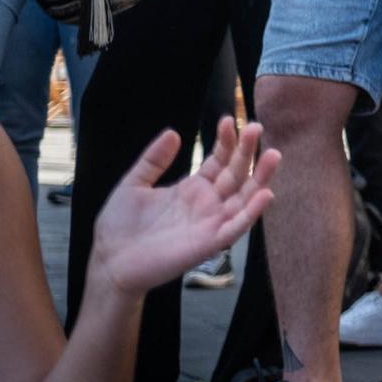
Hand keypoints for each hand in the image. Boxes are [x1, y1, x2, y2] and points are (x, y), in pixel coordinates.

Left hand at [88, 118, 275, 298]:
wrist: (109, 261)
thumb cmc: (120, 226)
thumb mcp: (133, 185)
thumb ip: (153, 160)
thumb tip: (173, 132)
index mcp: (192, 189)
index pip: (218, 161)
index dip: (226, 142)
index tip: (228, 120)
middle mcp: (208, 203)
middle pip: (236, 174)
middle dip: (247, 151)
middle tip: (255, 127)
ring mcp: (211, 222)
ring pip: (245, 197)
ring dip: (261, 177)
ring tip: (272, 154)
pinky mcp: (210, 243)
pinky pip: (237, 227)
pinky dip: (253, 212)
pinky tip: (265, 194)